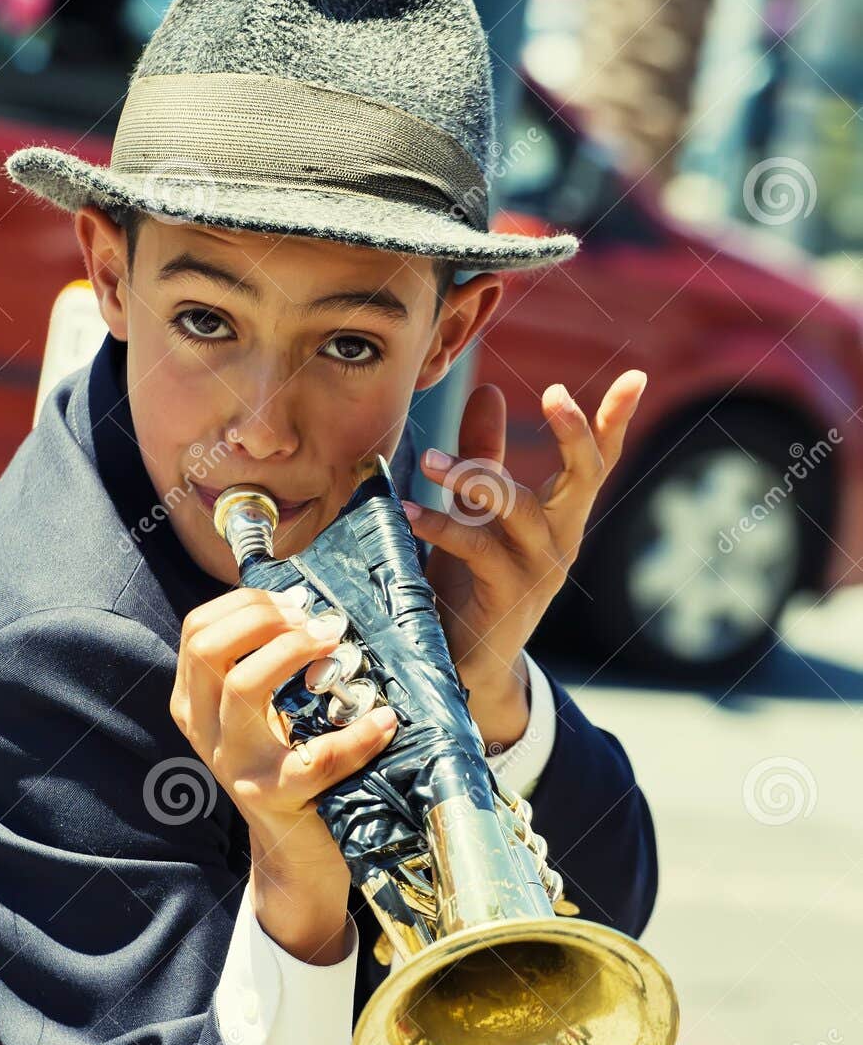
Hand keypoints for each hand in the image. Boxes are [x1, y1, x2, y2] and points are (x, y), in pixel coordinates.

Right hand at [169, 586, 397, 961]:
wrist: (297, 853)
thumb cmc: (293, 767)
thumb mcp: (264, 717)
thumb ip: (265, 666)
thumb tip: (308, 600)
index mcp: (195, 704)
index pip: (197, 631)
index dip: (245, 604)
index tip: (294, 599)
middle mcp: (204, 732)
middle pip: (209, 649)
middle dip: (264, 619)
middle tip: (316, 621)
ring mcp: (234, 766)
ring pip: (242, 686)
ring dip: (294, 652)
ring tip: (337, 645)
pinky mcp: (276, 796)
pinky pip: (317, 756)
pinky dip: (359, 734)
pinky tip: (385, 720)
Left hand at [402, 369, 646, 736]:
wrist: (466, 668)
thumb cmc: (473, 584)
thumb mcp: (482, 515)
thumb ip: (488, 454)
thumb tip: (491, 390)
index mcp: (561, 519)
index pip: (595, 463)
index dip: (614, 421)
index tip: (636, 377)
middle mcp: (561, 541)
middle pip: (583, 478)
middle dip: (575, 434)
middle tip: (557, 393)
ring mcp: (539, 570)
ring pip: (520, 508)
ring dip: (474, 477)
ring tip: (430, 460)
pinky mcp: (508, 596)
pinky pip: (476, 548)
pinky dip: (440, 525)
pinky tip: (408, 510)